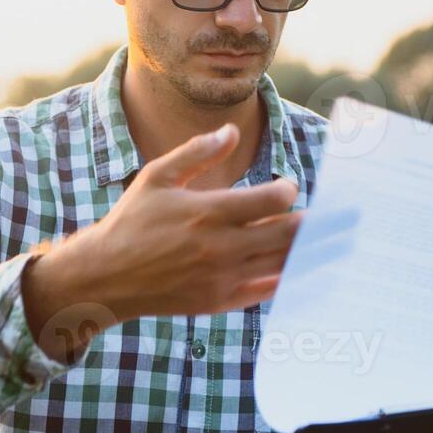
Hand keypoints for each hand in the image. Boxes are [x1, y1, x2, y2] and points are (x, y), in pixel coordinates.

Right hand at [23, 122, 302, 360]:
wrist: (106, 277)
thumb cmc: (131, 222)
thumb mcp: (157, 177)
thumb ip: (196, 153)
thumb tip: (231, 131)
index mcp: (208, 211)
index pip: (272, 200)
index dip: (288, 190)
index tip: (287, 188)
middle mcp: (220, 246)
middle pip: (287, 233)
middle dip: (310, 221)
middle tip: (326, 214)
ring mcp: (222, 277)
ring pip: (281, 264)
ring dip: (305, 251)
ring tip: (324, 240)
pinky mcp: (218, 301)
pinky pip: (265, 292)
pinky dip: (286, 280)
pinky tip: (298, 270)